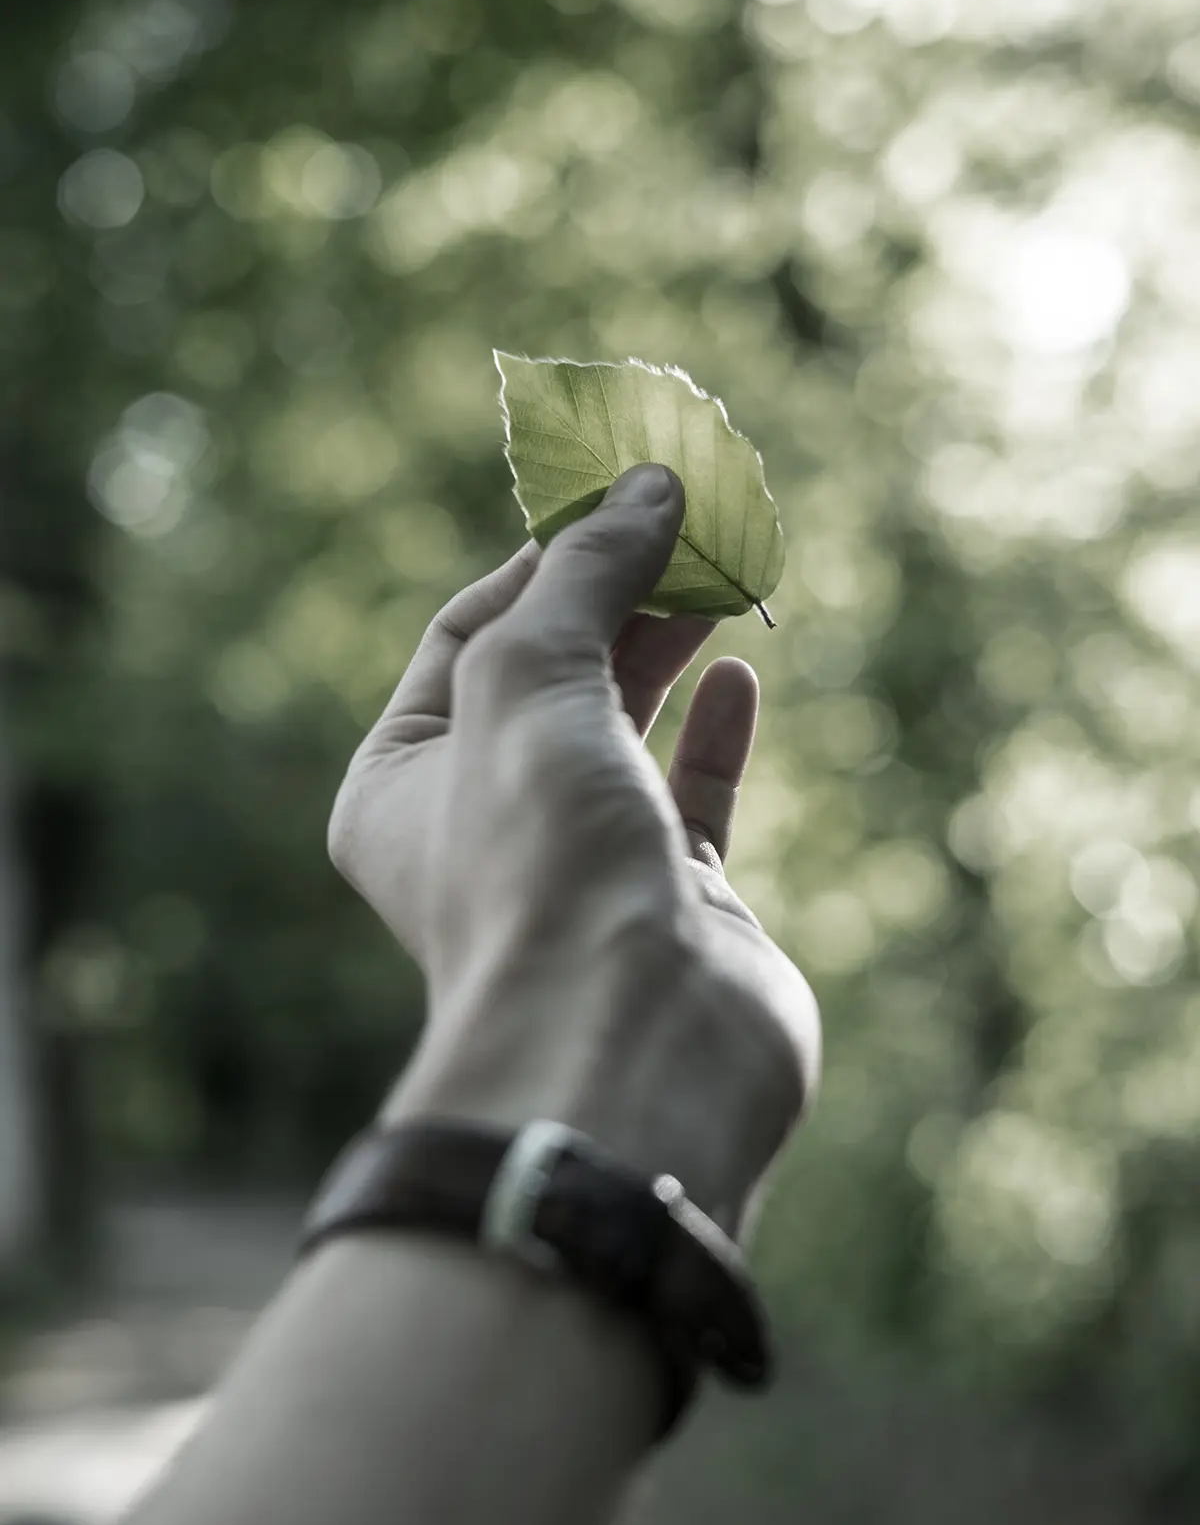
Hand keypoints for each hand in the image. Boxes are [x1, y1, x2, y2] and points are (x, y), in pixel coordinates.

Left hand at [328, 466, 819, 1234]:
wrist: (633, 1040)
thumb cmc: (539, 857)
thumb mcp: (530, 677)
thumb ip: (585, 572)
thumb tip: (650, 485)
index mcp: (400, 782)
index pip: (465, 632)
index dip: (541, 557)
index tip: (617, 495)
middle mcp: (482, 824)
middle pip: (552, 672)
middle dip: (615, 592)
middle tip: (686, 522)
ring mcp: (581, 862)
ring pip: (625, 726)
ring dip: (667, 647)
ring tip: (720, 572)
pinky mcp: (673, 898)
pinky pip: (692, 793)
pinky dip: (714, 730)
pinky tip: (741, 673)